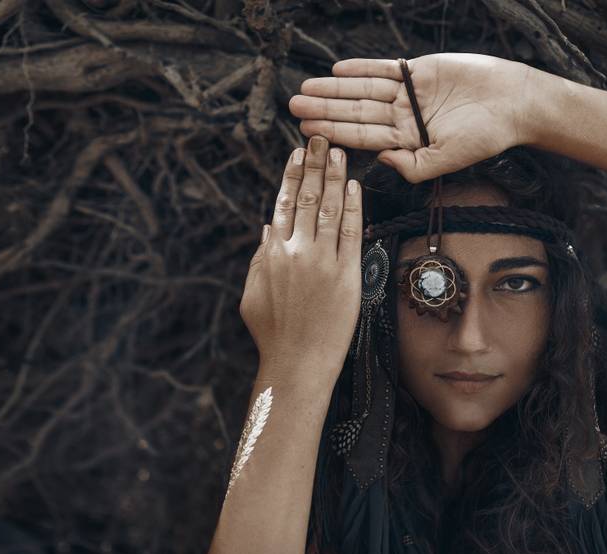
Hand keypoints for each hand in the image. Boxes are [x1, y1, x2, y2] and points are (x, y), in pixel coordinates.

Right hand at [240, 135, 361, 383]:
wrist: (297, 363)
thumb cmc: (273, 334)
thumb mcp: (253, 293)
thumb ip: (260, 258)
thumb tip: (267, 226)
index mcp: (271, 253)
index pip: (282, 204)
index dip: (291, 176)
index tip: (297, 154)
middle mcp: (295, 252)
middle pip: (306, 198)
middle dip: (313, 165)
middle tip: (320, 138)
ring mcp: (322, 262)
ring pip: (328, 209)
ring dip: (334, 177)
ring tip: (337, 152)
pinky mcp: (347, 275)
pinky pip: (350, 234)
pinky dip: (352, 208)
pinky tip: (354, 186)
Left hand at [289, 53, 532, 183]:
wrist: (512, 103)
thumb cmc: (486, 136)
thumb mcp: (448, 160)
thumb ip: (413, 167)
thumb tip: (380, 163)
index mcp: (408, 142)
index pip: (362, 138)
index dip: (333, 133)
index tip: (307, 130)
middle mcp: (404, 118)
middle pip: (356, 112)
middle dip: (324, 109)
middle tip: (293, 106)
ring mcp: (409, 94)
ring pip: (364, 90)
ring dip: (335, 89)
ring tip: (306, 87)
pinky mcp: (419, 72)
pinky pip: (385, 69)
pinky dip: (362, 68)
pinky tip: (337, 69)